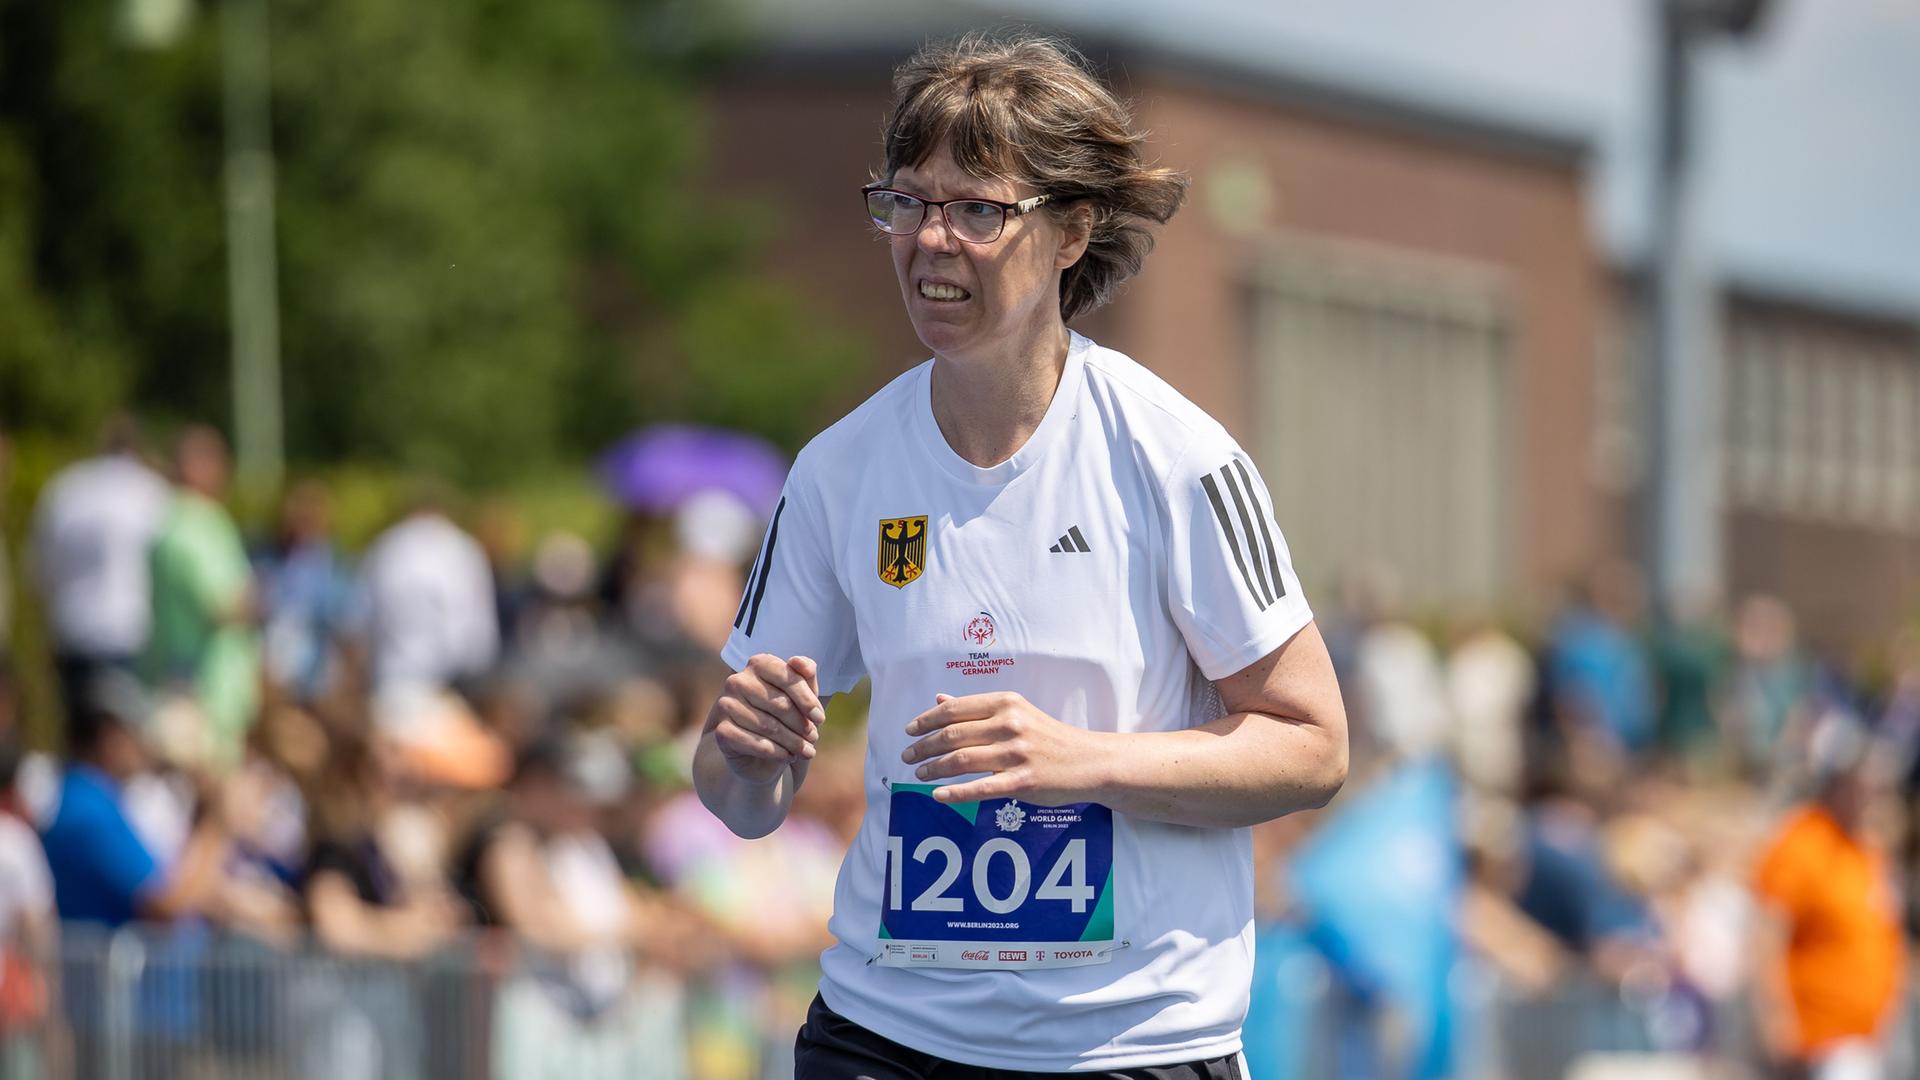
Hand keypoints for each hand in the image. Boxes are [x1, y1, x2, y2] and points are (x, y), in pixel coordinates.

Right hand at [708, 654, 824, 784]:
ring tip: (805, 751)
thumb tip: (800, 662)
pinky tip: (788, 756)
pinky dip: (777, 753)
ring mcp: (725, 705)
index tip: (820, 718)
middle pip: (780, 704)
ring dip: (793, 743)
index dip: (807, 699)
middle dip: (802, 725)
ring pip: (769, 727)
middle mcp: (738, 681)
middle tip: (812, 738)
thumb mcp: (800, 696)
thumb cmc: (783, 717)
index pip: (787, 676)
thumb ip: (805, 675)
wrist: (757, 752)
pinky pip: (755, 743)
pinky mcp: (721, 730)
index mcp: (758, 664)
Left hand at [901, 692, 1108, 804]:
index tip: (909, 731)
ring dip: (933, 768)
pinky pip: (980, 788)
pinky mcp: (1022, 782)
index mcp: (1006, 703)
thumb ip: (976, 708)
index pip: (955, 710)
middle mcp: (1010, 724)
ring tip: (919, 773)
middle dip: (924, 746)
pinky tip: (938, 795)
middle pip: (953, 735)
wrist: (1088, 762)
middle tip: (907, 756)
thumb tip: (939, 699)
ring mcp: (1016, 754)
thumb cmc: (1048, 737)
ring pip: (961, 761)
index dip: (926, 720)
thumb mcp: (1016, 713)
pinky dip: (954, 792)